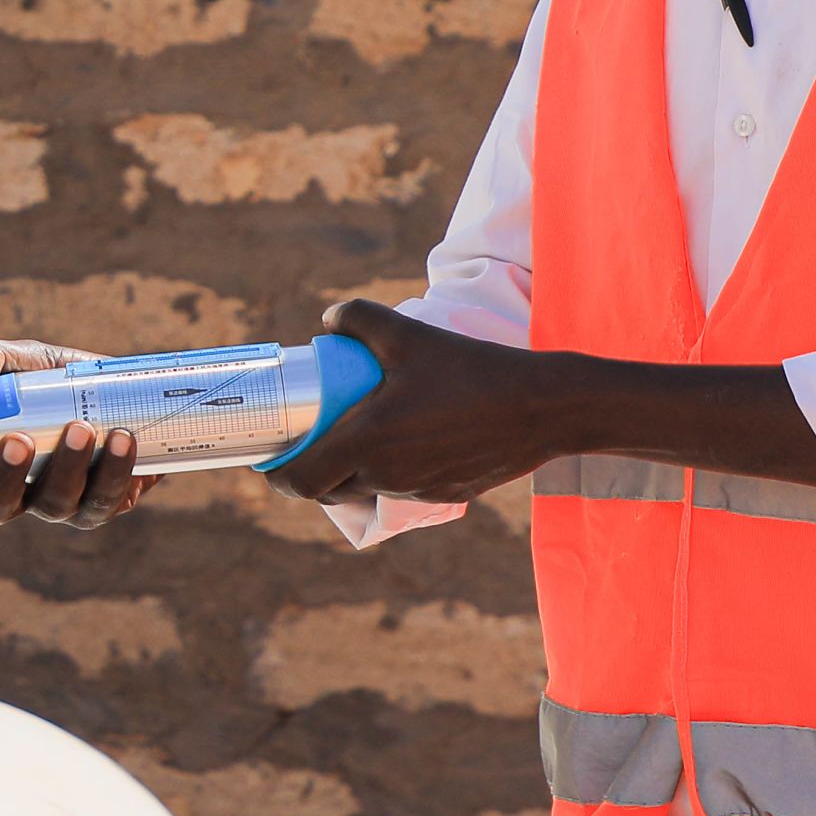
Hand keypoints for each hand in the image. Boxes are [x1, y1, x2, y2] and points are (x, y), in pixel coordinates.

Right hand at [0, 339, 161, 529]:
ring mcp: (60, 505)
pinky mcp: (105, 504)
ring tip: (82, 428)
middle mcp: (17, 495)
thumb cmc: (55, 378)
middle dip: (5, 478)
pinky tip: (121, 438)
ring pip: (55, 506)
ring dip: (67, 469)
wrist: (122, 386)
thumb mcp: (20, 358)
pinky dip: (115, 471)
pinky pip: (106, 501)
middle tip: (19, 440)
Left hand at [267, 301, 572, 507]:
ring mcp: (417, 493)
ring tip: (359, 433)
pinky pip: (403, 490)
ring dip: (351, 471)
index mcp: (368, 442)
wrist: (543, 408)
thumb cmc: (472, 369)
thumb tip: (327, 320)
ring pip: (365, 490)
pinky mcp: (445, 497)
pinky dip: (391, 472)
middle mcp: (386, 476)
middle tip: (311, 438)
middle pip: (327, 490)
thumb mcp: (410, 333)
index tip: (273, 457)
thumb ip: (360, 319)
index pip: (301, 482)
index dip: (278, 475)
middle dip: (312, 470)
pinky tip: (407, 440)